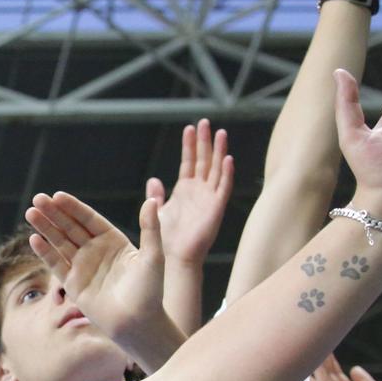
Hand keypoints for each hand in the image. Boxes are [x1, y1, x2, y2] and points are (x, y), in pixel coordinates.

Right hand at [23, 190, 167, 347]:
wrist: (137, 323)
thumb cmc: (149, 291)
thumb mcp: (153, 256)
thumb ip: (151, 228)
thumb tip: (152, 201)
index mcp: (113, 241)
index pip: (89, 219)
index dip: (73, 207)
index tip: (58, 195)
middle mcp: (95, 251)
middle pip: (70, 227)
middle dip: (54, 213)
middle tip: (38, 199)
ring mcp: (82, 267)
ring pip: (60, 242)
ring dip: (45, 228)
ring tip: (31, 212)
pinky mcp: (72, 284)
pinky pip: (56, 264)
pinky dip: (45, 252)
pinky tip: (34, 239)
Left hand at [150, 119, 233, 264]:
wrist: (175, 258)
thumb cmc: (167, 238)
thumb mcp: (158, 211)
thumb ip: (157, 195)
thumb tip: (154, 179)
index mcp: (185, 190)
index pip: (189, 161)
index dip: (189, 145)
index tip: (189, 127)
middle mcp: (199, 191)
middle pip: (203, 160)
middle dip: (204, 141)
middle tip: (205, 122)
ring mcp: (209, 198)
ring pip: (215, 170)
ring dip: (218, 152)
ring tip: (220, 132)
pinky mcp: (216, 209)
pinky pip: (223, 188)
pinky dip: (226, 174)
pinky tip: (227, 158)